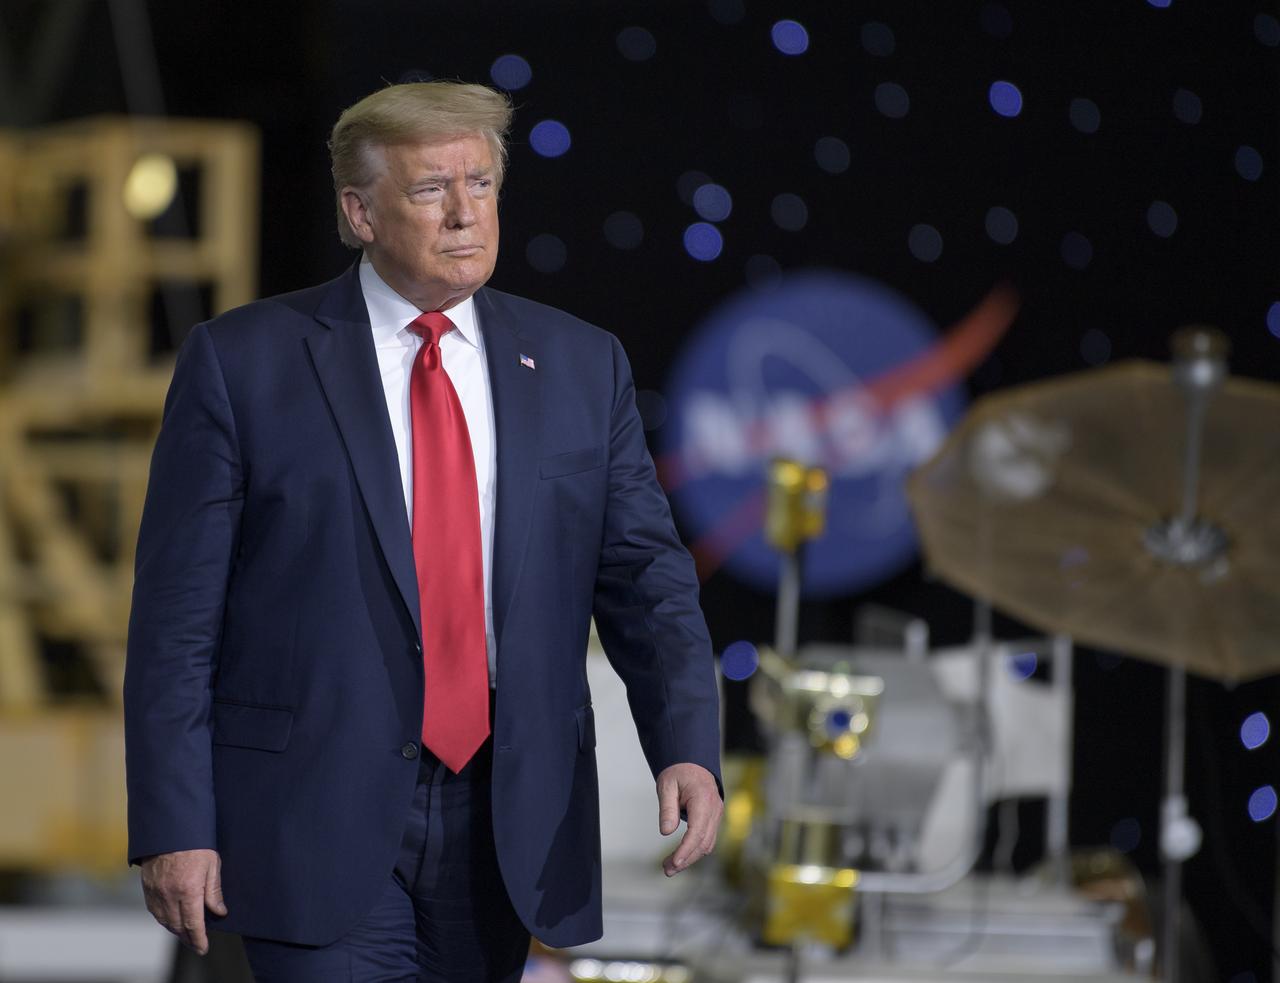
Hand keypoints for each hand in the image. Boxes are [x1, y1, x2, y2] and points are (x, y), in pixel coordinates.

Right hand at [139, 848, 226, 953]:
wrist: (169, 828)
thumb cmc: (195, 844)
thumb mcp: (212, 864)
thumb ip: (214, 891)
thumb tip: (219, 912)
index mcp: (188, 890)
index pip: (193, 924)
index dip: (199, 939)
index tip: (203, 948)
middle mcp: (169, 895)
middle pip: (178, 926)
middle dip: (188, 938)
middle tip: (197, 944)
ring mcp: (156, 892)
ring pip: (164, 921)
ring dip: (175, 930)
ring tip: (187, 935)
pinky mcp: (147, 888)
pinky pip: (154, 911)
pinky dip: (164, 920)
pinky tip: (171, 920)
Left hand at [656, 762, 722, 876]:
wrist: (693, 762)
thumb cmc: (678, 772)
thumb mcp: (666, 785)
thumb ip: (667, 809)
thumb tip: (666, 832)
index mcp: (703, 799)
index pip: (697, 831)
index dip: (686, 850)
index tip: (674, 862)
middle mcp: (714, 809)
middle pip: (703, 842)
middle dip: (686, 859)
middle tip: (666, 870)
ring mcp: (717, 814)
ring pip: (707, 844)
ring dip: (690, 857)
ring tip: (669, 867)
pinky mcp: (714, 819)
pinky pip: (707, 839)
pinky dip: (695, 850)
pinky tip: (680, 857)